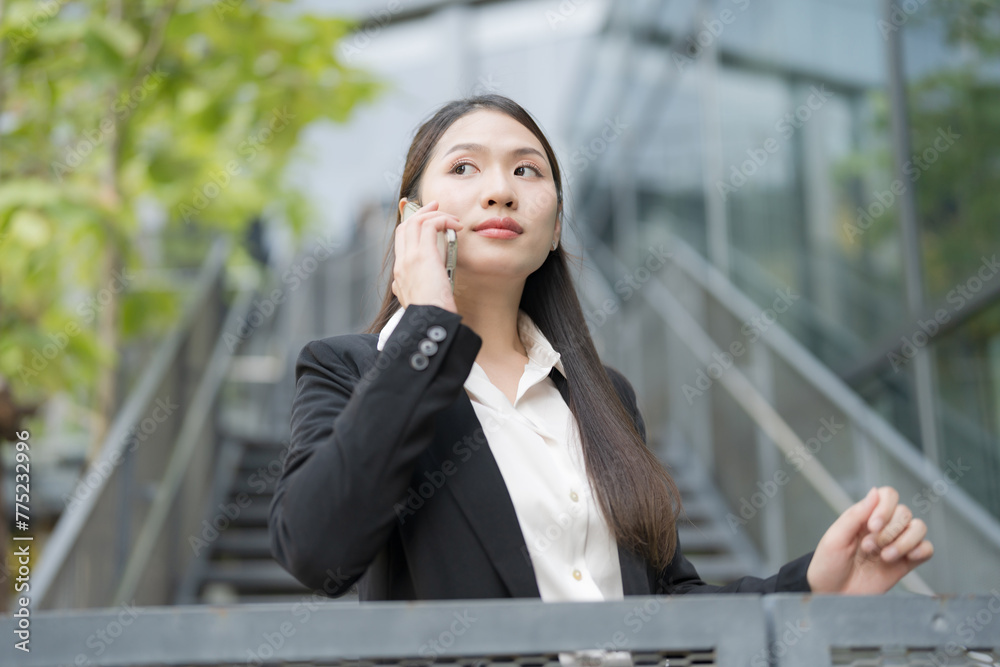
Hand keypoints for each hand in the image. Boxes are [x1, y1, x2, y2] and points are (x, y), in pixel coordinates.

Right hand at [391, 200, 460, 312]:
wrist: (429, 323)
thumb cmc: (432, 317)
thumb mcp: (421, 303)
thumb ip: (416, 292)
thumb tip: (417, 284)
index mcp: (400, 275)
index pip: (401, 242)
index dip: (412, 227)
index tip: (425, 220)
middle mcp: (401, 264)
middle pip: (404, 227)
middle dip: (420, 213)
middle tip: (436, 207)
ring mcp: (409, 258)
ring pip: (415, 222)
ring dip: (434, 214)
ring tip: (451, 217)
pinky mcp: (422, 255)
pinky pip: (429, 225)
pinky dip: (442, 220)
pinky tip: (456, 225)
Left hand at [806, 486, 933, 593]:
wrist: (832, 594)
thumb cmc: (828, 565)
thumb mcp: (835, 538)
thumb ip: (855, 515)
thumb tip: (874, 492)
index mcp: (864, 516)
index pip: (888, 495)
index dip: (885, 508)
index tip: (872, 526)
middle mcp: (883, 527)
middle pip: (904, 512)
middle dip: (889, 531)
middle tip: (869, 547)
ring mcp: (895, 544)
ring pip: (919, 528)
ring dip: (905, 541)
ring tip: (885, 556)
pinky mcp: (905, 564)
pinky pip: (927, 549)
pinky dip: (921, 550)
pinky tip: (906, 558)